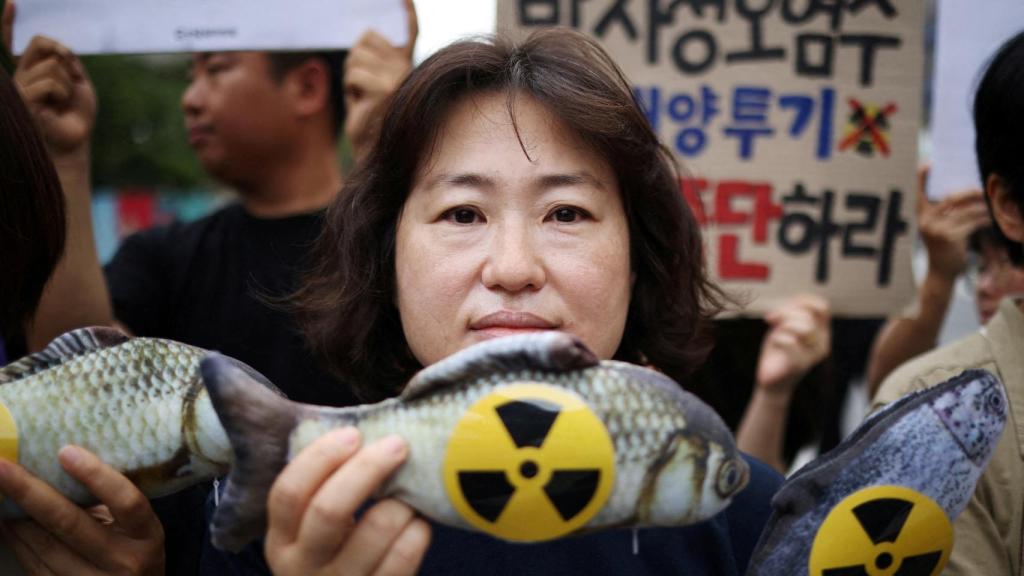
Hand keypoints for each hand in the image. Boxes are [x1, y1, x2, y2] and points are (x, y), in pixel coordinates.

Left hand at [0, 445, 164, 574]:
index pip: (126, 501)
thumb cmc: (134, 550)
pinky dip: (16, 539)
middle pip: (70, 524)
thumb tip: (61, 464)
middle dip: (30, 492)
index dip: (96, 476)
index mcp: (146, 535)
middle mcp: (123, 561)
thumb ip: (110, 502)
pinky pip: (33, 564)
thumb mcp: (136, 527)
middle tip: (3, 466)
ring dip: (14, 516)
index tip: (66, 451)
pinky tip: (6, 520)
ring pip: (44, 545)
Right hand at [7, 23, 96, 159]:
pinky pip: (50, 82)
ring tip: (64, 100)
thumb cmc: (76, 112)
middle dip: (62, 50)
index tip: (12, 2)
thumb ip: (68, 61)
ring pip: (52, 64)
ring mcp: (20, 86)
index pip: (14, 40)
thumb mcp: (78, 81)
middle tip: (73, 69)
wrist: (75, 138)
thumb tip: (59, 47)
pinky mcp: (23, 99)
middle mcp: (21, 73)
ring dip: (68, 83)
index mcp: (32, 67)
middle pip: (40, 42)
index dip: (9, 22)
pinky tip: (58, 106)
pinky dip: (63, 92)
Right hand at [265, 427, 430, 575]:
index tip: (353, 434)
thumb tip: (362, 434)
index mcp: (281, 540)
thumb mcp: (311, 530)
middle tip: (397, 445)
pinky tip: (418, 523)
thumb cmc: (335, 554)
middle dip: (367, 468)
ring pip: (376, 529)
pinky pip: (403, 556)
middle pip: (329, 509)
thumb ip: (324, 490)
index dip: (320, 457)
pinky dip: (417, 531)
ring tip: (410, 495)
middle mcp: (303, 566)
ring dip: (400, 502)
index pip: (288, 492)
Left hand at [343, 0, 416, 162]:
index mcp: (406, 64)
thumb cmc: (370, 118)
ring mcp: (398, 77)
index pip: (409, 31)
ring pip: (356, 57)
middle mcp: (407, 68)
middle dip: (355, 61)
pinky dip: (349, 90)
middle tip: (361, 87)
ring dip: (350, 78)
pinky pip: (353, 74)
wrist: (374, 151)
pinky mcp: (384, 89)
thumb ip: (372, 59)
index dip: (406, 12)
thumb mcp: (370, 83)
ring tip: (362, 98)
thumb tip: (364, 32)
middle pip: (366, 39)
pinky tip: (361, 105)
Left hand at [756, 295, 830, 395]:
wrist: (772, 381)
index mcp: (823, 333)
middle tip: (771, 319)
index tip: (786, 306)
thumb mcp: (785, 327)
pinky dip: (777, 338)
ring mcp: (812, 356)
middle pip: (808, 316)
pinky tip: (773, 344)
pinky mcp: (799, 365)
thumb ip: (791, 313)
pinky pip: (789, 341)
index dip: (803, 301)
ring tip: (774, 333)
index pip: (823, 308)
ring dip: (783, 325)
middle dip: (786, 313)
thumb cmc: (778, 351)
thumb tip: (790, 304)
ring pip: (803, 327)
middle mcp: (822, 344)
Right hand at [916, 166, 990, 280]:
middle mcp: (926, 221)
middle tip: (983, 191)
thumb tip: (965, 196)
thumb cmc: (943, 249)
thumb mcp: (937, 230)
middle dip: (971, 193)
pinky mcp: (950, 237)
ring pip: (966, 211)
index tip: (927, 163)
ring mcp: (937, 229)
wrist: (941, 274)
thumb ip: (943, 215)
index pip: (920, 194)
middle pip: (952, 198)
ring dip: (982, 208)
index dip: (922, 178)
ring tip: (991, 207)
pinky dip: (984, 220)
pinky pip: (972, 223)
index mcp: (921, 217)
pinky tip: (990, 220)